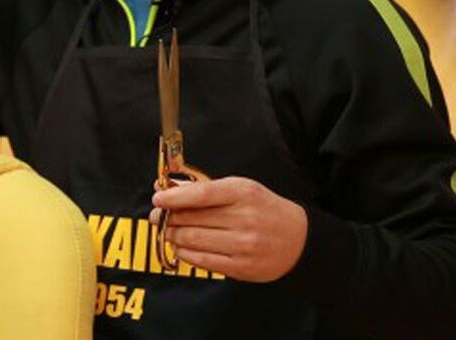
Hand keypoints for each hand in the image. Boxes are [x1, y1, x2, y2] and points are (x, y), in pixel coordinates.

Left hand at [149, 176, 306, 281]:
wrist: (297, 240)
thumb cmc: (263, 209)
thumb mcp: (240, 189)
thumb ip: (205, 188)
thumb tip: (168, 189)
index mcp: (243, 193)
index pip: (201, 194)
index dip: (174, 197)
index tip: (158, 198)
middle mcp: (244, 220)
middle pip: (192, 219)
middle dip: (168, 217)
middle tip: (158, 216)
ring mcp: (243, 246)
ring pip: (193, 241)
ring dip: (173, 235)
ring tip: (169, 231)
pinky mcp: (241, 267)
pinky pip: (202, 260)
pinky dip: (185, 252)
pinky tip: (182, 246)